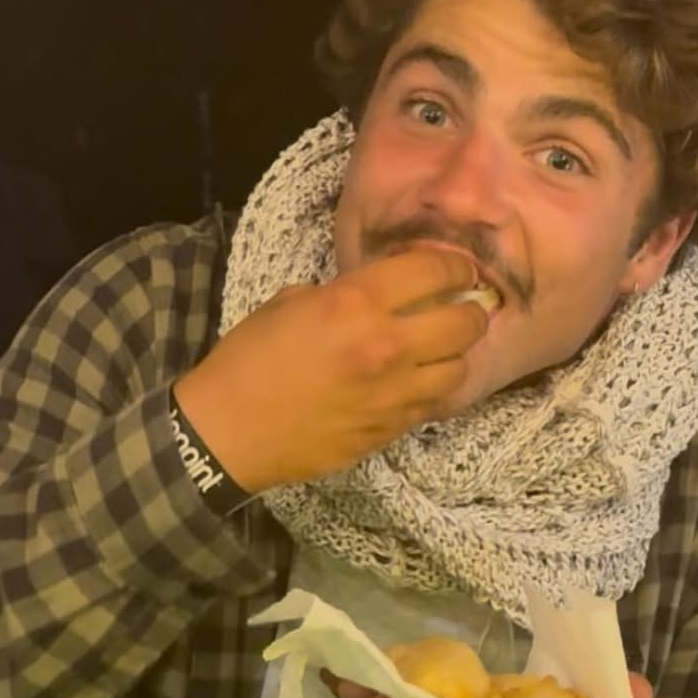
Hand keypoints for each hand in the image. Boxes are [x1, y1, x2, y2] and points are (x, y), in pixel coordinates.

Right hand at [174, 247, 489, 491]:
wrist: (228, 432)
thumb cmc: (247, 359)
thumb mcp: (289, 303)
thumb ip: (342, 294)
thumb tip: (377, 296)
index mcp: (356, 303)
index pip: (435, 270)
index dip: (455, 265)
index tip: (457, 269)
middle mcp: (386, 345)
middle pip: (465, 322)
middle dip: (468, 310)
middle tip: (458, 308)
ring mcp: (394, 393)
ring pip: (460, 369)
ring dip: (454, 355)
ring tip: (439, 350)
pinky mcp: (391, 430)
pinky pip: (434, 404)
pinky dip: (433, 389)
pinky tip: (417, 382)